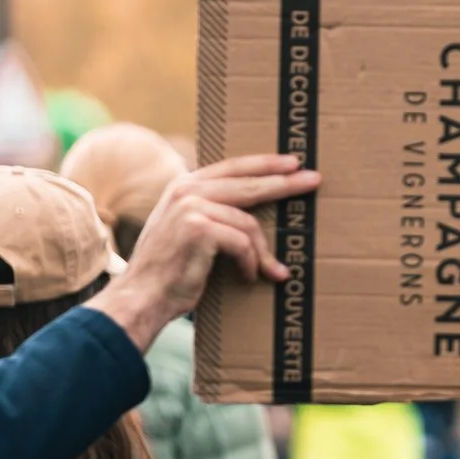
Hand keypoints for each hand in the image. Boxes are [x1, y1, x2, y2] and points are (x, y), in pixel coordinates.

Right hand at [87, 155, 322, 349]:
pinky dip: (250, 264)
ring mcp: (190, 207)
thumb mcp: (188, 233)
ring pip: (248, 223)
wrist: (144, 295)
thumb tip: (251, 217)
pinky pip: (242, 243)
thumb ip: (212, 214)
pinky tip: (247, 277)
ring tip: (268, 271)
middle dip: (284, 183)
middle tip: (314, 181)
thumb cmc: (171, 271)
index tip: (293, 163)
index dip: (264, 164)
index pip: (232, 167)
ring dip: (262, 252)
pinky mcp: (198, 228)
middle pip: (248, 183)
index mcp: (184, 186)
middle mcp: (185, 190)